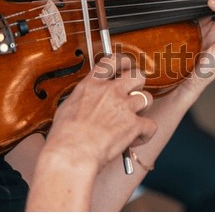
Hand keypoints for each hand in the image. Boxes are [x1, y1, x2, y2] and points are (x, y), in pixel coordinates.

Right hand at [45, 54, 156, 171]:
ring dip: (143, 109)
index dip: (122, 61)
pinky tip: (135, 140)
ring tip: (134, 119)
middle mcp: (110, 91)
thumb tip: (86, 102)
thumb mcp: (67, 108)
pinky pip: (150, 125)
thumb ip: (83, 99)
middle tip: (135, 92)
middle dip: (138, 83)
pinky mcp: (134, 124)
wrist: (72, 153)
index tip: (126, 64)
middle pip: (137, 75)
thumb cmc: (64, 137)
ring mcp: (124, 107)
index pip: (111, 62)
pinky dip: (145, 134)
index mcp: (91, 85)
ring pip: (147, 98)